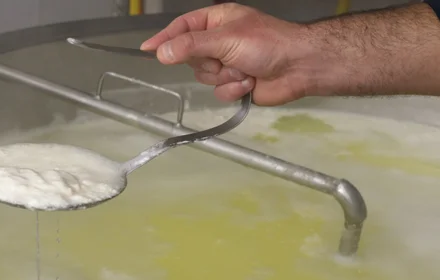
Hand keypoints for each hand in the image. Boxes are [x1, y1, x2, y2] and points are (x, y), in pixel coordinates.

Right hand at [141, 4, 310, 105]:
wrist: (299, 67)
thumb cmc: (267, 44)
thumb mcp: (225, 38)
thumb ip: (191, 45)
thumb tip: (161, 52)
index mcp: (216, 21)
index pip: (182, 28)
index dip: (164, 38)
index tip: (146, 49)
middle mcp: (219, 42)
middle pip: (191, 58)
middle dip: (208, 63)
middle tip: (224, 59)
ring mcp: (227, 64)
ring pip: (204, 77)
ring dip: (223, 77)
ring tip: (244, 70)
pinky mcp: (234, 84)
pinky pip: (219, 92)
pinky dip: (233, 89)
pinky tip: (248, 83)